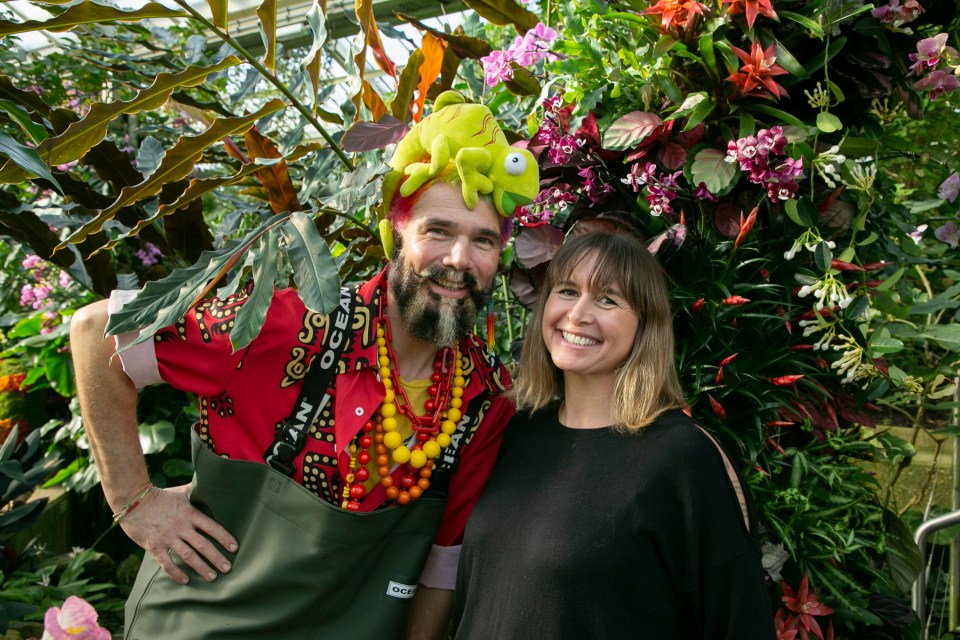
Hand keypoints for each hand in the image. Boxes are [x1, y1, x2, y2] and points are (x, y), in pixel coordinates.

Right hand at [118, 484, 237, 584]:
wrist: (133, 501)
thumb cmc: (160, 496)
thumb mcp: (181, 492)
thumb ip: (196, 491)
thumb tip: (211, 482)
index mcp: (189, 513)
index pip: (211, 527)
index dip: (224, 537)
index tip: (234, 548)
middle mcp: (181, 527)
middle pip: (202, 544)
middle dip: (216, 557)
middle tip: (227, 568)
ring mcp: (167, 538)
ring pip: (188, 556)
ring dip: (201, 568)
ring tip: (212, 577)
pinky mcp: (154, 546)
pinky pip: (166, 563)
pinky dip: (176, 573)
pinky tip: (186, 580)